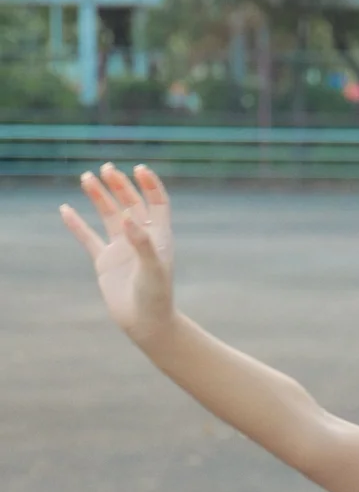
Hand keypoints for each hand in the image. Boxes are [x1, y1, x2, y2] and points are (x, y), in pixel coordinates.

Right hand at [59, 163, 175, 343]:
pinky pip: (88, 237)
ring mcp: (122, 248)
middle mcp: (141, 238)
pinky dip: (77, 224)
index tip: (138, 169)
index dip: (150, 185)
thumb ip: (142, 243)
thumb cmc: (156, 296)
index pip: (157, 202)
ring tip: (86, 177)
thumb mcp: (152, 269)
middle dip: (120, 186)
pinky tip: (65, 209)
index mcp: (160, 236)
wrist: (144, 322)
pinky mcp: (105, 261)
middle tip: (106, 169)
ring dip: (99, 197)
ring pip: (109, 215)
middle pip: (131, 203)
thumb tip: (126, 216)